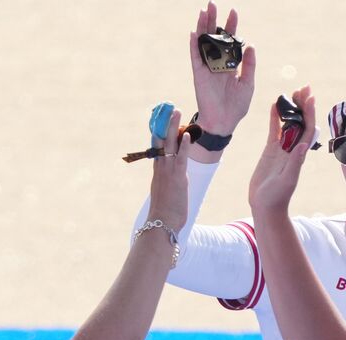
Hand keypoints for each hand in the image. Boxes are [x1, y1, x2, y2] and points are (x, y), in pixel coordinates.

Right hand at [146, 109, 189, 230]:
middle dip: (165, 123)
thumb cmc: (164, 214)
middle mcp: (161, 168)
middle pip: (161, 140)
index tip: (160, 120)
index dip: (159, 132)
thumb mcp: (164, 194)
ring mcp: (168, 172)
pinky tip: (187, 135)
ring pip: (170, 144)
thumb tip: (170, 184)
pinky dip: (184, 146)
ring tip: (176, 112)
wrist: (161, 224)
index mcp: (158, 171)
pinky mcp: (177, 178)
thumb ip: (167, 185)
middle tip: (169, 108)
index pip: (157, 147)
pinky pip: (181, 158)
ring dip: (173, 127)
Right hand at [190, 3, 254, 135]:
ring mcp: (207, 68)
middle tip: (213, 3)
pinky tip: (194, 32)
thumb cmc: (237, 106)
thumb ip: (249, 64)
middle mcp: (217, 63)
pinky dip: (194, 45)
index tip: (233, 11)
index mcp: (229, 64)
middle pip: (214, 36)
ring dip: (202, 26)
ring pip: (203, 42)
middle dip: (214, 19)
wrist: (224, 122)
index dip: (231, 26)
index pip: (229, 40)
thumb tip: (250, 43)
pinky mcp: (199, 75)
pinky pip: (195, 57)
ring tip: (204, 10)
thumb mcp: (248, 83)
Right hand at [248, 86, 312, 217]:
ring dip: (292, 108)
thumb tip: (304, 145)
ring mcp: (282, 148)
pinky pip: (275, 129)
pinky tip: (275, 105)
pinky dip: (276, 117)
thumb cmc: (277, 196)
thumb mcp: (287, 180)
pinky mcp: (271, 150)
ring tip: (292, 92)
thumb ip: (295, 162)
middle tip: (303, 87)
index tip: (310, 97)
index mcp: (300, 154)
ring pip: (290, 123)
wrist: (265, 205)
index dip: (310, 112)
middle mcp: (293, 148)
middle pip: (301, 121)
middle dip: (303, 104)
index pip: (308, 128)